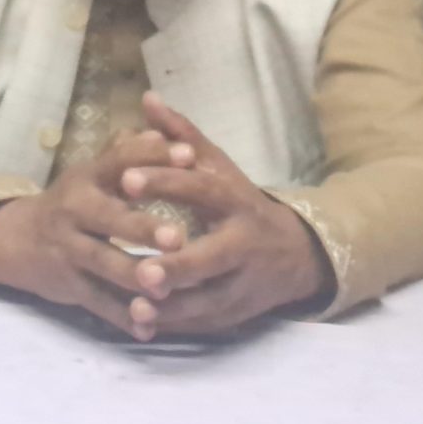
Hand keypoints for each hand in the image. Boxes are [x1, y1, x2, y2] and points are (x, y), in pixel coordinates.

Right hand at [0, 130, 189, 339]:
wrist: (17, 239)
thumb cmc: (74, 202)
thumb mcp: (95, 174)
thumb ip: (130, 156)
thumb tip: (165, 134)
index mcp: (86, 178)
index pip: (119, 161)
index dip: (151, 157)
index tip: (190, 156)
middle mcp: (75, 210)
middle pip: (111, 220)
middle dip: (144, 229)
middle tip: (179, 238)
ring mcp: (69, 249)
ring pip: (105, 265)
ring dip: (135, 277)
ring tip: (164, 287)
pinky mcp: (68, 284)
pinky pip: (98, 303)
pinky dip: (122, 316)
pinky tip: (147, 327)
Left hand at [115, 94, 328, 335]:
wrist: (296, 254)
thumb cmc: (240, 203)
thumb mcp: (217, 166)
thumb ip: (181, 136)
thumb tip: (148, 98)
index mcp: (234, 200)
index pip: (201, 189)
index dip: (165, 183)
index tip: (126, 181)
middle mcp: (243, 243)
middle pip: (210, 259)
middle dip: (177, 266)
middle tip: (140, 270)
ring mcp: (244, 282)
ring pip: (206, 299)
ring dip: (170, 305)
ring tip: (133, 301)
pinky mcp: (237, 312)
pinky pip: (203, 322)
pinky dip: (173, 324)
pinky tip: (141, 322)